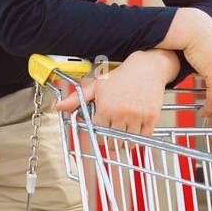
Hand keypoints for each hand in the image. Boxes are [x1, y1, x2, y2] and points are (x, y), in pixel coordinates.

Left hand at [55, 50, 175, 136]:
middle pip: (114, 141)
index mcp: (105, 107)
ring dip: (126, 142)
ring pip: (129, 141)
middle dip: (112, 142)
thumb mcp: (97, 86)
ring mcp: (137, 116)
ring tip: (124, 135)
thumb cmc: (121, 76)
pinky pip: (145, 137)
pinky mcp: (151, 117)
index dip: (99, 134)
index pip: (98, 133)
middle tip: (113, 138)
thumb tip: (59, 106)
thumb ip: (78, 98)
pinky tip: (136, 131)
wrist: (147, 68)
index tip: (102, 132)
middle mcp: (121, 112)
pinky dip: (140, 138)